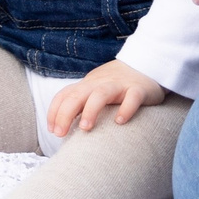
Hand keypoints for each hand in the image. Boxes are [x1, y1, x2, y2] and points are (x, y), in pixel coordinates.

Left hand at [47, 60, 168, 136]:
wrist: (146, 64)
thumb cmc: (115, 84)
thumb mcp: (93, 90)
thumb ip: (79, 103)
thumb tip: (61, 126)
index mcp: (86, 85)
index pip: (64, 95)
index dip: (54, 112)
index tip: (52, 130)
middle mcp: (99, 84)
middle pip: (77, 95)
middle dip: (65, 114)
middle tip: (60, 134)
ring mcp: (119, 86)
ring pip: (101, 94)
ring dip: (90, 110)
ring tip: (85, 128)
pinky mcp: (138, 89)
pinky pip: (132, 98)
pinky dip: (126, 109)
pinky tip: (120, 122)